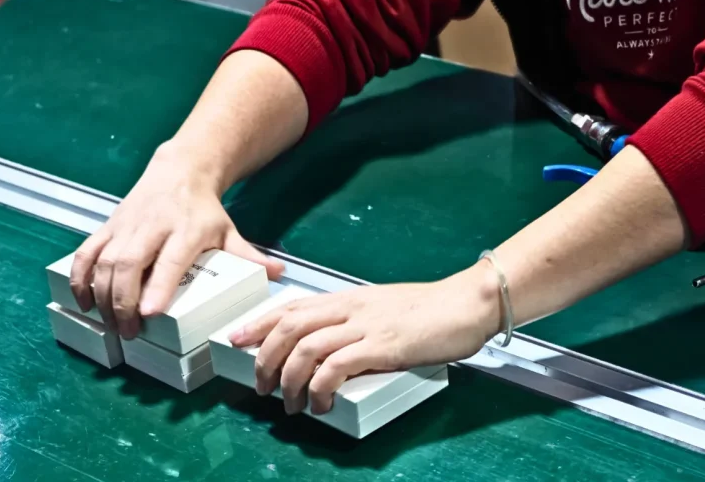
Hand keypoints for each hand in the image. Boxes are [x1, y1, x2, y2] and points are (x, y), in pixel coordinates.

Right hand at [69, 141, 283, 338]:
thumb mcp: (229, 231)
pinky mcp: (108, 227)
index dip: (158, 286)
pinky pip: (86, 252)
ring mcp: (126, 226)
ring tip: (110, 325)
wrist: (179, 171)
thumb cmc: (204, 210)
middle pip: (130, 264)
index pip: (170, 260)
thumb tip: (278, 275)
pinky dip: (79, 277)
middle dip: (124, 301)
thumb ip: (249, 256)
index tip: (149, 313)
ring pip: (105, 261)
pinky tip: (82, 302)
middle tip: (130, 332)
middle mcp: (152, 227)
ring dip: (102, 296)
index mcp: (186, 230)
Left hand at [228, 264, 499, 414]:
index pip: (293, 306)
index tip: (237, 338)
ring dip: (289, 378)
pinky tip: (321, 404)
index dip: (260, 322)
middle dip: (265, 356)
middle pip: (290, 326)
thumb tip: (335, 351)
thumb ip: (358, 324)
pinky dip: (321, 387)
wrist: (467, 304)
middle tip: (260, 384)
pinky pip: (337, 366)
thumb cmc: (431, 310)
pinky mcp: (383, 346)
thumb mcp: (385, 310)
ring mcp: (366, 326)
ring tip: (289, 403)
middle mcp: (351, 308)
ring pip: (307, 346)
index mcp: (349, 299)